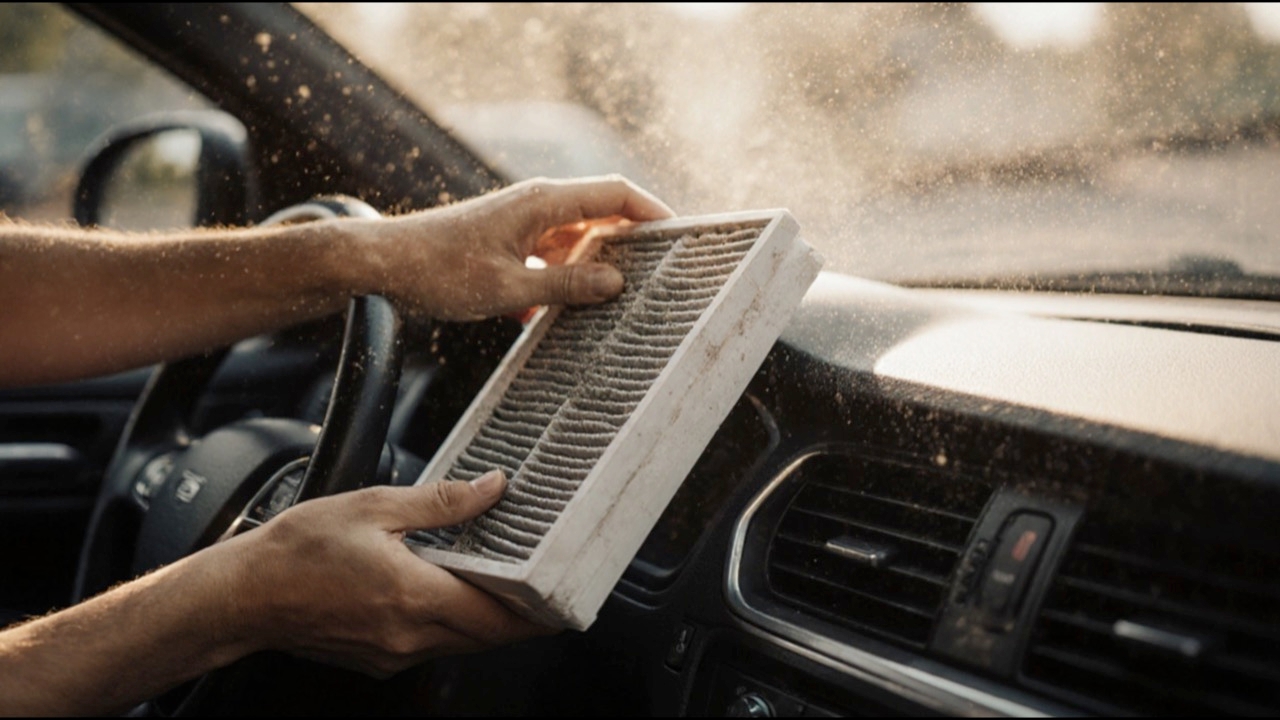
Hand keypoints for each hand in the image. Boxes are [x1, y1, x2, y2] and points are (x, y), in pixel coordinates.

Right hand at [223, 470, 548, 677]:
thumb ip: (442, 502)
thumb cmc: (296, 551)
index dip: (539, 612)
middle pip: (488, 637)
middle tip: (545, 586)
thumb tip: (491, 488)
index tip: (565, 598)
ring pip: (462, 643)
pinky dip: (452, 624)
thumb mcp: (374, 507)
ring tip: (503, 584)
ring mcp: (393, 654)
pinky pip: (432, 645)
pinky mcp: (377, 659)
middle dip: (521, 616)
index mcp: (415, 596)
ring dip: (486, 620)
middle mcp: (410, 635)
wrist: (241, 595)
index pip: (499, 618)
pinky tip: (449, 593)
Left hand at [354, 175, 673, 320]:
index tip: (682, 235)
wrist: (382, 265)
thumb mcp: (509, 288)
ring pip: (575, 241)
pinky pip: (549, 258)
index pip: (615, 193)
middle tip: (657, 278)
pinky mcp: (507, 242)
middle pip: (601, 216)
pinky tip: (555, 318)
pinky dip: (560, 282)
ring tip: (612, 305)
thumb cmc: (439, 271)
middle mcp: (536, 205)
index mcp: (543, 203)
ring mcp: (522, 223)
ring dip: (590, 270)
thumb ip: (566, 286)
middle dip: (629, 246)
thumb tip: (616, 282)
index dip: (653, 212)